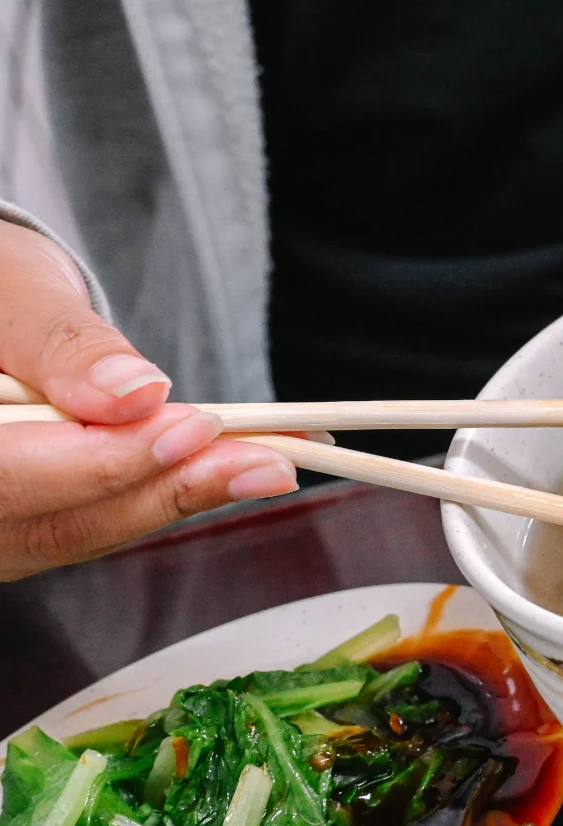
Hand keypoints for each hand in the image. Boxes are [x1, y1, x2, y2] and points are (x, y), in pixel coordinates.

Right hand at [0, 219, 296, 580]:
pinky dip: (173, 493)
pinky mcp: (35, 525)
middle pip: (60, 521)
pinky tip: (241, 472)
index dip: (107, 462)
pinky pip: (103, 521)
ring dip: (188, 497)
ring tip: (274, 466)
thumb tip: (137, 392)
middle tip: (271, 462)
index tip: (196, 428)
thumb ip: (67, 348)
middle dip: (172, 489)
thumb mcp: (21, 296)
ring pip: (90, 530)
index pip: (12, 478)